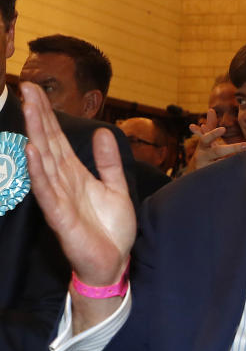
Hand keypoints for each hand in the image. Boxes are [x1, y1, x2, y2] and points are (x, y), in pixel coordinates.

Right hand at [21, 83, 135, 331]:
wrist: (114, 262)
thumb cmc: (111, 228)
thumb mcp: (115, 187)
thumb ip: (109, 161)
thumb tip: (102, 132)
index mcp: (75, 174)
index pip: (57, 139)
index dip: (47, 115)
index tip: (35, 89)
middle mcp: (63, 182)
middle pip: (47, 143)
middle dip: (37, 116)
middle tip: (25, 87)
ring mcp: (59, 198)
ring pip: (44, 162)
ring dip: (35, 136)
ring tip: (27, 110)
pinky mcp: (60, 217)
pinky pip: (47, 191)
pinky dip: (39, 172)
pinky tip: (32, 153)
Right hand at [182, 109, 245, 173]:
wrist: (195, 175)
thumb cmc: (205, 153)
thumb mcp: (206, 140)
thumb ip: (210, 126)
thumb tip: (211, 110)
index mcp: (203, 145)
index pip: (207, 138)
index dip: (214, 134)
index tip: (223, 129)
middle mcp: (203, 156)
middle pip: (218, 152)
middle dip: (233, 148)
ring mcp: (207, 168)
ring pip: (222, 165)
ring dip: (233, 162)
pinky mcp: (212, 178)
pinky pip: (225, 176)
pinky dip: (233, 173)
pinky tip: (243, 172)